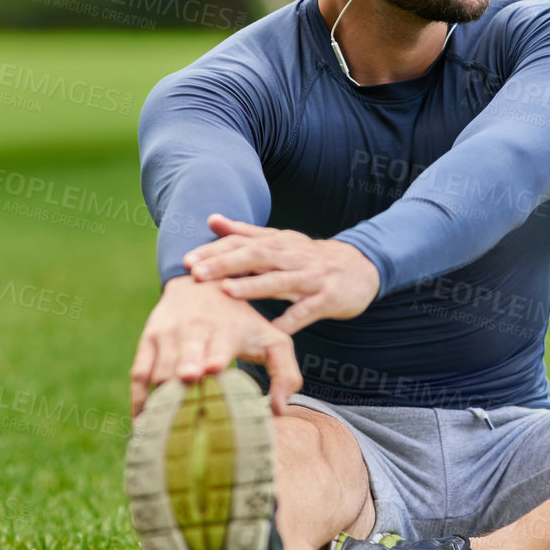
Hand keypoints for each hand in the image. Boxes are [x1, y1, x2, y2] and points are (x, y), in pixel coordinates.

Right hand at [128, 275, 301, 416]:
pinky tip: (144, 425)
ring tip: (166, 431)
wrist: (200, 281)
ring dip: (161, 399)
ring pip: (158, 370)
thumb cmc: (242, 322)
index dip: (214, 357)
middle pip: (183, 358)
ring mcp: (167, 336)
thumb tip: (279, 410)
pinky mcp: (148, 341)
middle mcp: (194, 330)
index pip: (218, 345)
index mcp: (226, 330)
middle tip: (181, 396)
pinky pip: (138, 374)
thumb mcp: (271, 339)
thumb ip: (285, 373)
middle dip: (181, 375)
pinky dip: (140, 400)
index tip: (213, 370)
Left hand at [183, 215, 379, 334]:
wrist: (362, 267)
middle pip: (257, 256)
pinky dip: (290, 320)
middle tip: (197, 274)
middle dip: (226, 264)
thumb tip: (211, 219)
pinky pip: (306, 311)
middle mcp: (293, 257)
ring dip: (254, 286)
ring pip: (280, 281)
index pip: (242, 243)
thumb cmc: (311, 258)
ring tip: (228, 292)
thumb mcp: (281, 241)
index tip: (187, 260)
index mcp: (278, 243)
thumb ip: (246, 233)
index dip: (215, 250)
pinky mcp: (328, 299)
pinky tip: (272, 330)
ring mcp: (311, 278)